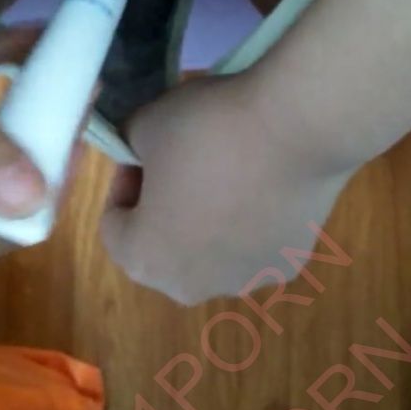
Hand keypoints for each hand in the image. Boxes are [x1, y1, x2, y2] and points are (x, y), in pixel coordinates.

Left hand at [100, 73, 350, 304]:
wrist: (295, 127)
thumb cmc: (205, 131)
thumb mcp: (143, 124)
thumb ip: (129, 144)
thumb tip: (142, 150)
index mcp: (146, 260)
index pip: (114, 228)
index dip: (125, 183)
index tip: (146, 152)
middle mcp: (193, 286)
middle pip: (164, 247)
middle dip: (165, 209)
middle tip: (180, 162)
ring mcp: (247, 280)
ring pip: (213, 250)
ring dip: (211, 218)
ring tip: (229, 169)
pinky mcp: (290, 264)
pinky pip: (256, 243)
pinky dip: (254, 218)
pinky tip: (267, 180)